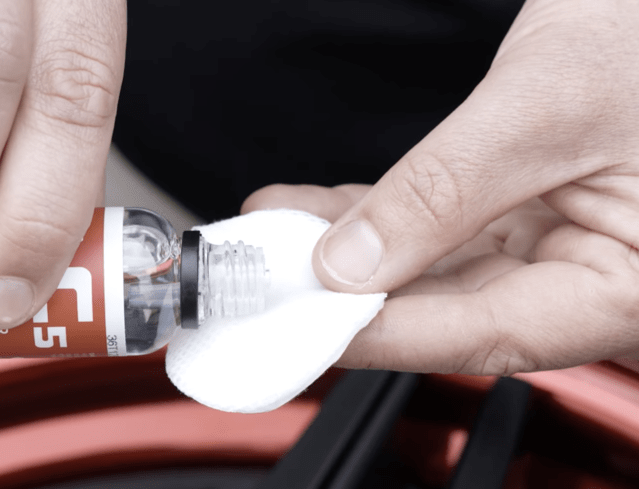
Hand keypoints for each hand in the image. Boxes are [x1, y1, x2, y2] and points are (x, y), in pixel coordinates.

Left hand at [243, 0, 638, 374]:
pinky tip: (321, 216)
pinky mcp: (528, 207)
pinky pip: (442, 227)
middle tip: (275, 281)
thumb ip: (445, 192)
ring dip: (354, 255)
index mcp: (634, 283)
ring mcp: (562, 240)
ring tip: (279, 238)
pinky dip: (380, 220)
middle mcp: (600, 275)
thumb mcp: (543, 107)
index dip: (387, 336)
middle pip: (456, 310)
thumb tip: (353, 263)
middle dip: (355, 295)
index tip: (307, 327)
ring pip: (438, 269)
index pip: (489, 335)